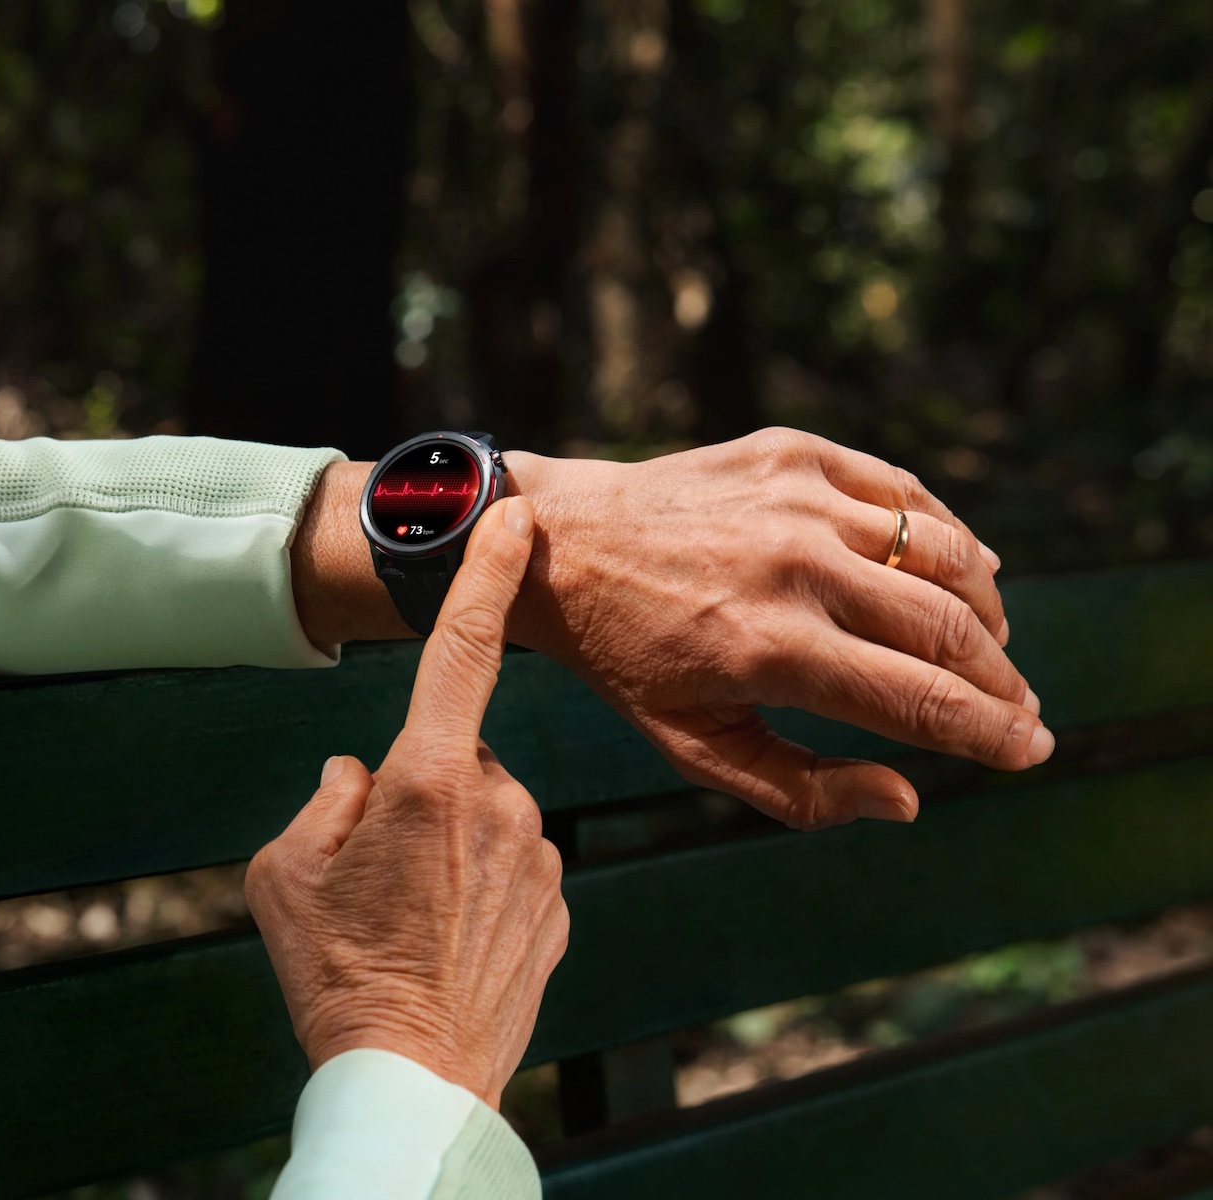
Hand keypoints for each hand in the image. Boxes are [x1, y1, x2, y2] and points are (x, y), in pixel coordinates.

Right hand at [249, 496, 568, 1107]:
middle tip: (379, 871)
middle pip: (457, 756)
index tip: (510, 516)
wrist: (410, 1081)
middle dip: (421, 790)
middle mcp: (500, 804)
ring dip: (453, 844)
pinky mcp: (558, 907)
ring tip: (410, 918)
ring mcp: (537, 858)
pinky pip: (513, 868)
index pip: (462, 651)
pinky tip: (448, 942)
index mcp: (427, 779)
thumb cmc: (333, 973)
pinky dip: (482, 890)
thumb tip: (357, 778)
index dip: (483, 575)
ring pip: (489, 815)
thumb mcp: (283, 873)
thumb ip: (323, 801)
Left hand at [503, 428, 1048, 828]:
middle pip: (951, 628)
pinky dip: (945, 534)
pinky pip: (903, 493)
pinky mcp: (792, 454)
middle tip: (1021, 709)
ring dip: (985, 608)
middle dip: (1003, 679)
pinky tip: (959, 570)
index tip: (1032, 750)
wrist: (560, 546)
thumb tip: (909, 801)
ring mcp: (796, 501)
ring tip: (988, 648)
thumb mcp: (694, 746)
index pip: (923, 699)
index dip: (993, 732)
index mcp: (770, 650)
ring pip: (944, 552)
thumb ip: (802, 791)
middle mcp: (792, 567)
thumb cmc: (627, 659)